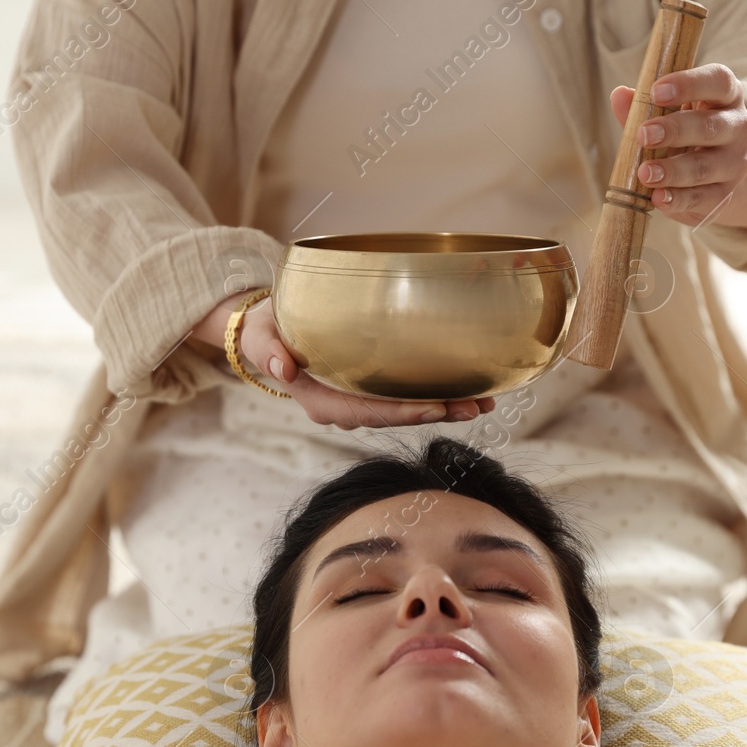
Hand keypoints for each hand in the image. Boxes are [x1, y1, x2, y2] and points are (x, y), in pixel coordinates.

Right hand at [193, 292, 495, 429]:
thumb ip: (269, 349)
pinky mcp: (371, 390)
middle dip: (438, 412)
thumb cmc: (264, 330)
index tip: (435, 407)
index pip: (369, 411)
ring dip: (447, 408)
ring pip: (408, 410)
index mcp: (322, 402)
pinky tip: (468, 391)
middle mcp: (346, 408)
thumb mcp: (260, 336)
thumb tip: (283, 366)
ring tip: (486, 402)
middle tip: (477, 406)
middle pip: (398, 416)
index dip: (404, 411)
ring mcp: (361, 402)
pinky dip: (438, 396)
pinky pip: (407, 397)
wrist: (266, 331)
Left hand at [609, 63, 746, 227]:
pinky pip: (702, 198)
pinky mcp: (726, 194)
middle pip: (710, 126)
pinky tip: (657, 197)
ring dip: (673, 170)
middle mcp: (739, 127)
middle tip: (645, 135)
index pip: (718, 81)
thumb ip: (643, 107)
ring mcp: (735, 163)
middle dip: (675, 130)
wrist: (714, 178)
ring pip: (705, 166)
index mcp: (726, 96)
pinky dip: (678, 199)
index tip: (656, 91)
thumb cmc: (686, 135)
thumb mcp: (667, 115)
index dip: (689, 83)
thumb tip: (619, 95)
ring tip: (645, 172)